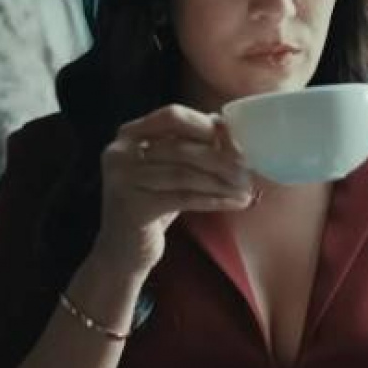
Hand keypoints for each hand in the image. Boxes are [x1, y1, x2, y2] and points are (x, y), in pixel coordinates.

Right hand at [92, 104, 255, 278]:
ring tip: (246, 188)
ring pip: (184, 174)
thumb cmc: (153, 205)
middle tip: (248, 169)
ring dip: (221, 181)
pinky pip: (183, 197)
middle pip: (180, 147)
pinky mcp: (133, 207)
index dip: (206, 126)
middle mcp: (119, 152)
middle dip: (220, 158)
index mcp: (129, 134)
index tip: (236, 141)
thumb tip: (226, 127)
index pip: (172, 116)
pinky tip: (234, 202)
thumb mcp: (168, 169)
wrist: (122, 252)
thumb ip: (189, 146)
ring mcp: (122, 180)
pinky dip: (213, 199)